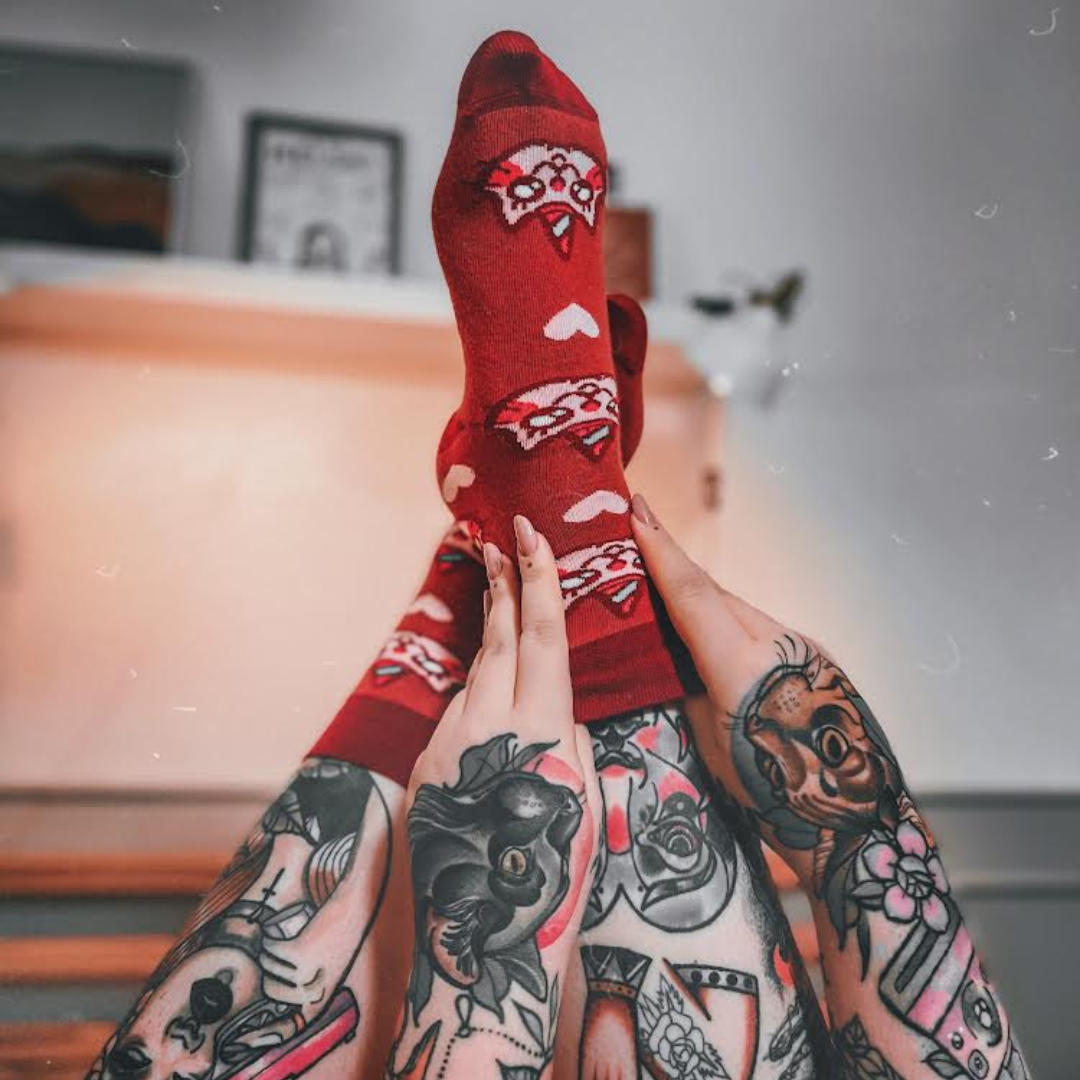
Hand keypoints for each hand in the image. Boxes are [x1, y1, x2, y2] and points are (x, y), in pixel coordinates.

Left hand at [392, 516, 598, 1078]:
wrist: (482, 941)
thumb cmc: (553, 879)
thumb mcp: (582, 800)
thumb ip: (568, 737)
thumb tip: (556, 699)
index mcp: (540, 727)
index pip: (542, 634)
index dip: (538, 578)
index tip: (529, 534)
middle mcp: (489, 724)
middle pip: (499, 636)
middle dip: (502, 582)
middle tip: (496, 536)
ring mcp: (451, 742)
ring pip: (477, 669)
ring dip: (488, 629)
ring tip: (494, 587)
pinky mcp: (428, 762)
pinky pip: (462, 709)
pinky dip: (479, 685)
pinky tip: (489, 678)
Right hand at [630, 494, 906, 885]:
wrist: (861, 826)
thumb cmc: (778, 801)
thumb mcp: (712, 749)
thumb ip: (690, 691)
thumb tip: (672, 657)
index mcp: (744, 666)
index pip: (692, 593)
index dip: (659, 551)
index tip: (636, 511)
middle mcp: (779, 644)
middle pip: (714, 594)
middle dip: (671, 567)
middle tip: (633, 538)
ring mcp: (805, 650)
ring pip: (739, 612)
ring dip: (699, 600)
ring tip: (660, 591)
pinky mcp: (819, 661)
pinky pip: (761, 631)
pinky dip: (729, 626)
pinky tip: (710, 639)